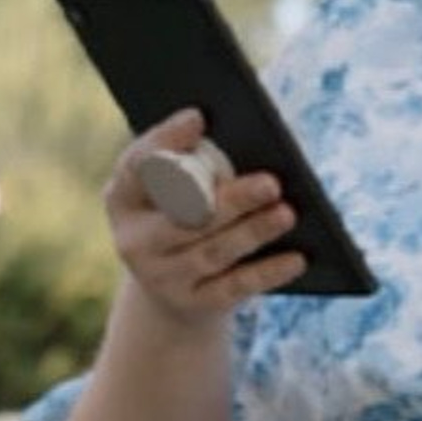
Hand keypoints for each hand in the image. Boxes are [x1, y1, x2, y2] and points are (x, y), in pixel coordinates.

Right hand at [102, 109, 304, 324]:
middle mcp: (134, 240)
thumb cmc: (181, 211)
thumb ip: (192, 157)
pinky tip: (297, 258)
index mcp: (124, 197)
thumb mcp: (172, 184)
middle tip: (272, 183)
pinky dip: (266, 273)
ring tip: (288, 213)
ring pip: (211, 253)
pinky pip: (233, 288)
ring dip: (253, 233)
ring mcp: (161, 277)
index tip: (199, 116)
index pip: (136, 166)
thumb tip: (242, 133)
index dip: (165, 140)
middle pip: (182, 218)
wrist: (170, 285)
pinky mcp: (192, 304)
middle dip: (229, 201)